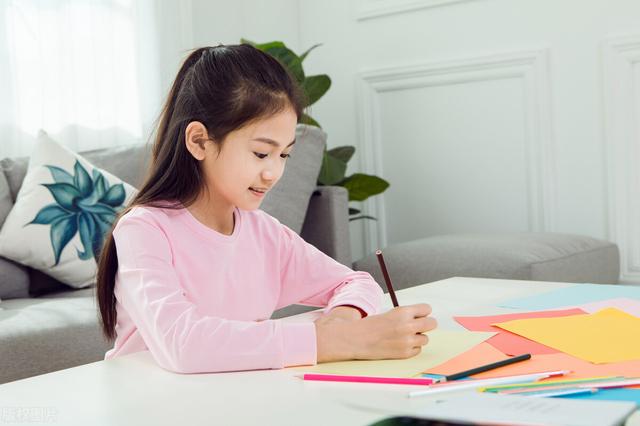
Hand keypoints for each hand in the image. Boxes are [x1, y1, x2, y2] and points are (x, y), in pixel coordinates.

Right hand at [314, 303, 436, 362]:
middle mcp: (408, 326)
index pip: (427, 309)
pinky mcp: (405, 353)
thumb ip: (406, 315)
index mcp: (404, 312)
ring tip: (404, 337)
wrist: (357, 339)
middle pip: (432, 323)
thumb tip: (422, 318)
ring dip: (417, 338)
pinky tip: (400, 345)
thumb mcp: (390, 313)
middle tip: (417, 326)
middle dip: (426, 324)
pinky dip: (412, 348)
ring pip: (425, 338)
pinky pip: (418, 350)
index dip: (423, 312)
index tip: (419, 315)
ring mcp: (407, 341)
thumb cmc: (371, 326)